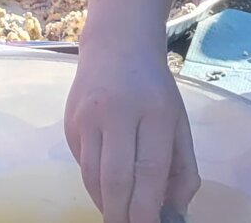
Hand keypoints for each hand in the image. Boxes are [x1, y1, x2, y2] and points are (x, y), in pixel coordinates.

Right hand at [64, 46, 198, 222]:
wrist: (116, 44)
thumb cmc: (153, 88)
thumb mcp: (178, 121)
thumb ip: (182, 167)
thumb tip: (175, 211)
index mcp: (154, 111)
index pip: (149, 169)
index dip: (147, 208)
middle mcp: (117, 112)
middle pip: (115, 178)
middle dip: (122, 215)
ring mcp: (87, 117)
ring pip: (92, 176)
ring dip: (106, 204)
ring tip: (119, 216)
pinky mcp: (69, 124)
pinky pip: (81, 164)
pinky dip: (95, 184)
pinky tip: (107, 189)